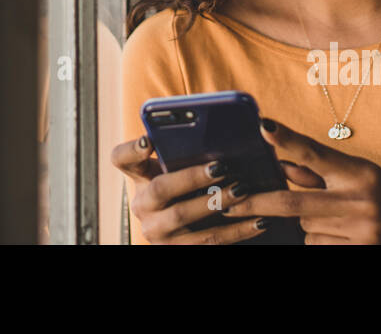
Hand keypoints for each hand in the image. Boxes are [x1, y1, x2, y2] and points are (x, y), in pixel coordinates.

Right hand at [111, 136, 269, 243]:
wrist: (184, 228)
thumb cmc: (187, 185)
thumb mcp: (177, 168)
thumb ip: (184, 150)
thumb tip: (218, 130)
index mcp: (138, 177)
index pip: (122, 158)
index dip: (133, 149)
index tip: (149, 140)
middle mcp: (141, 205)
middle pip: (160, 189)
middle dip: (192, 178)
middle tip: (221, 167)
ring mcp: (157, 232)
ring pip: (183, 219)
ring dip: (216, 204)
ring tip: (243, 191)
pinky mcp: (176, 250)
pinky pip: (208, 242)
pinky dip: (236, 231)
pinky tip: (259, 220)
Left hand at [222, 117, 380, 244]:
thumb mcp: (362, 178)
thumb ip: (322, 172)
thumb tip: (280, 162)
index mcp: (362, 174)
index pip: (317, 153)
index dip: (288, 140)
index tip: (264, 127)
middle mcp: (360, 202)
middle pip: (291, 201)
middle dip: (257, 201)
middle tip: (229, 201)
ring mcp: (359, 232)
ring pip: (303, 228)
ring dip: (307, 225)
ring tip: (337, 222)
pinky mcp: (357, 253)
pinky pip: (316, 246)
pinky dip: (319, 242)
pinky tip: (342, 237)